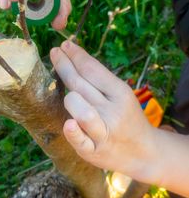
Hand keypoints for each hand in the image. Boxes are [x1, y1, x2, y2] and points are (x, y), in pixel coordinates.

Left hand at [50, 41, 157, 183]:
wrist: (143, 152)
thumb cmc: (127, 118)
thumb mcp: (122, 95)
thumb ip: (100, 81)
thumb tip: (75, 59)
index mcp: (120, 93)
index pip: (92, 69)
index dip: (76, 55)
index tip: (64, 44)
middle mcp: (112, 111)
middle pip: (80, 84)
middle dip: (64, 65)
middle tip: (54, 51)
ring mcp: (103, 133)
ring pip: (80, 110)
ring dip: (70, 98)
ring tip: (70, 95)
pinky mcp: (93, 152)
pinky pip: (80, 141)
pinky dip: (73, 133)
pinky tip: (69, 124)